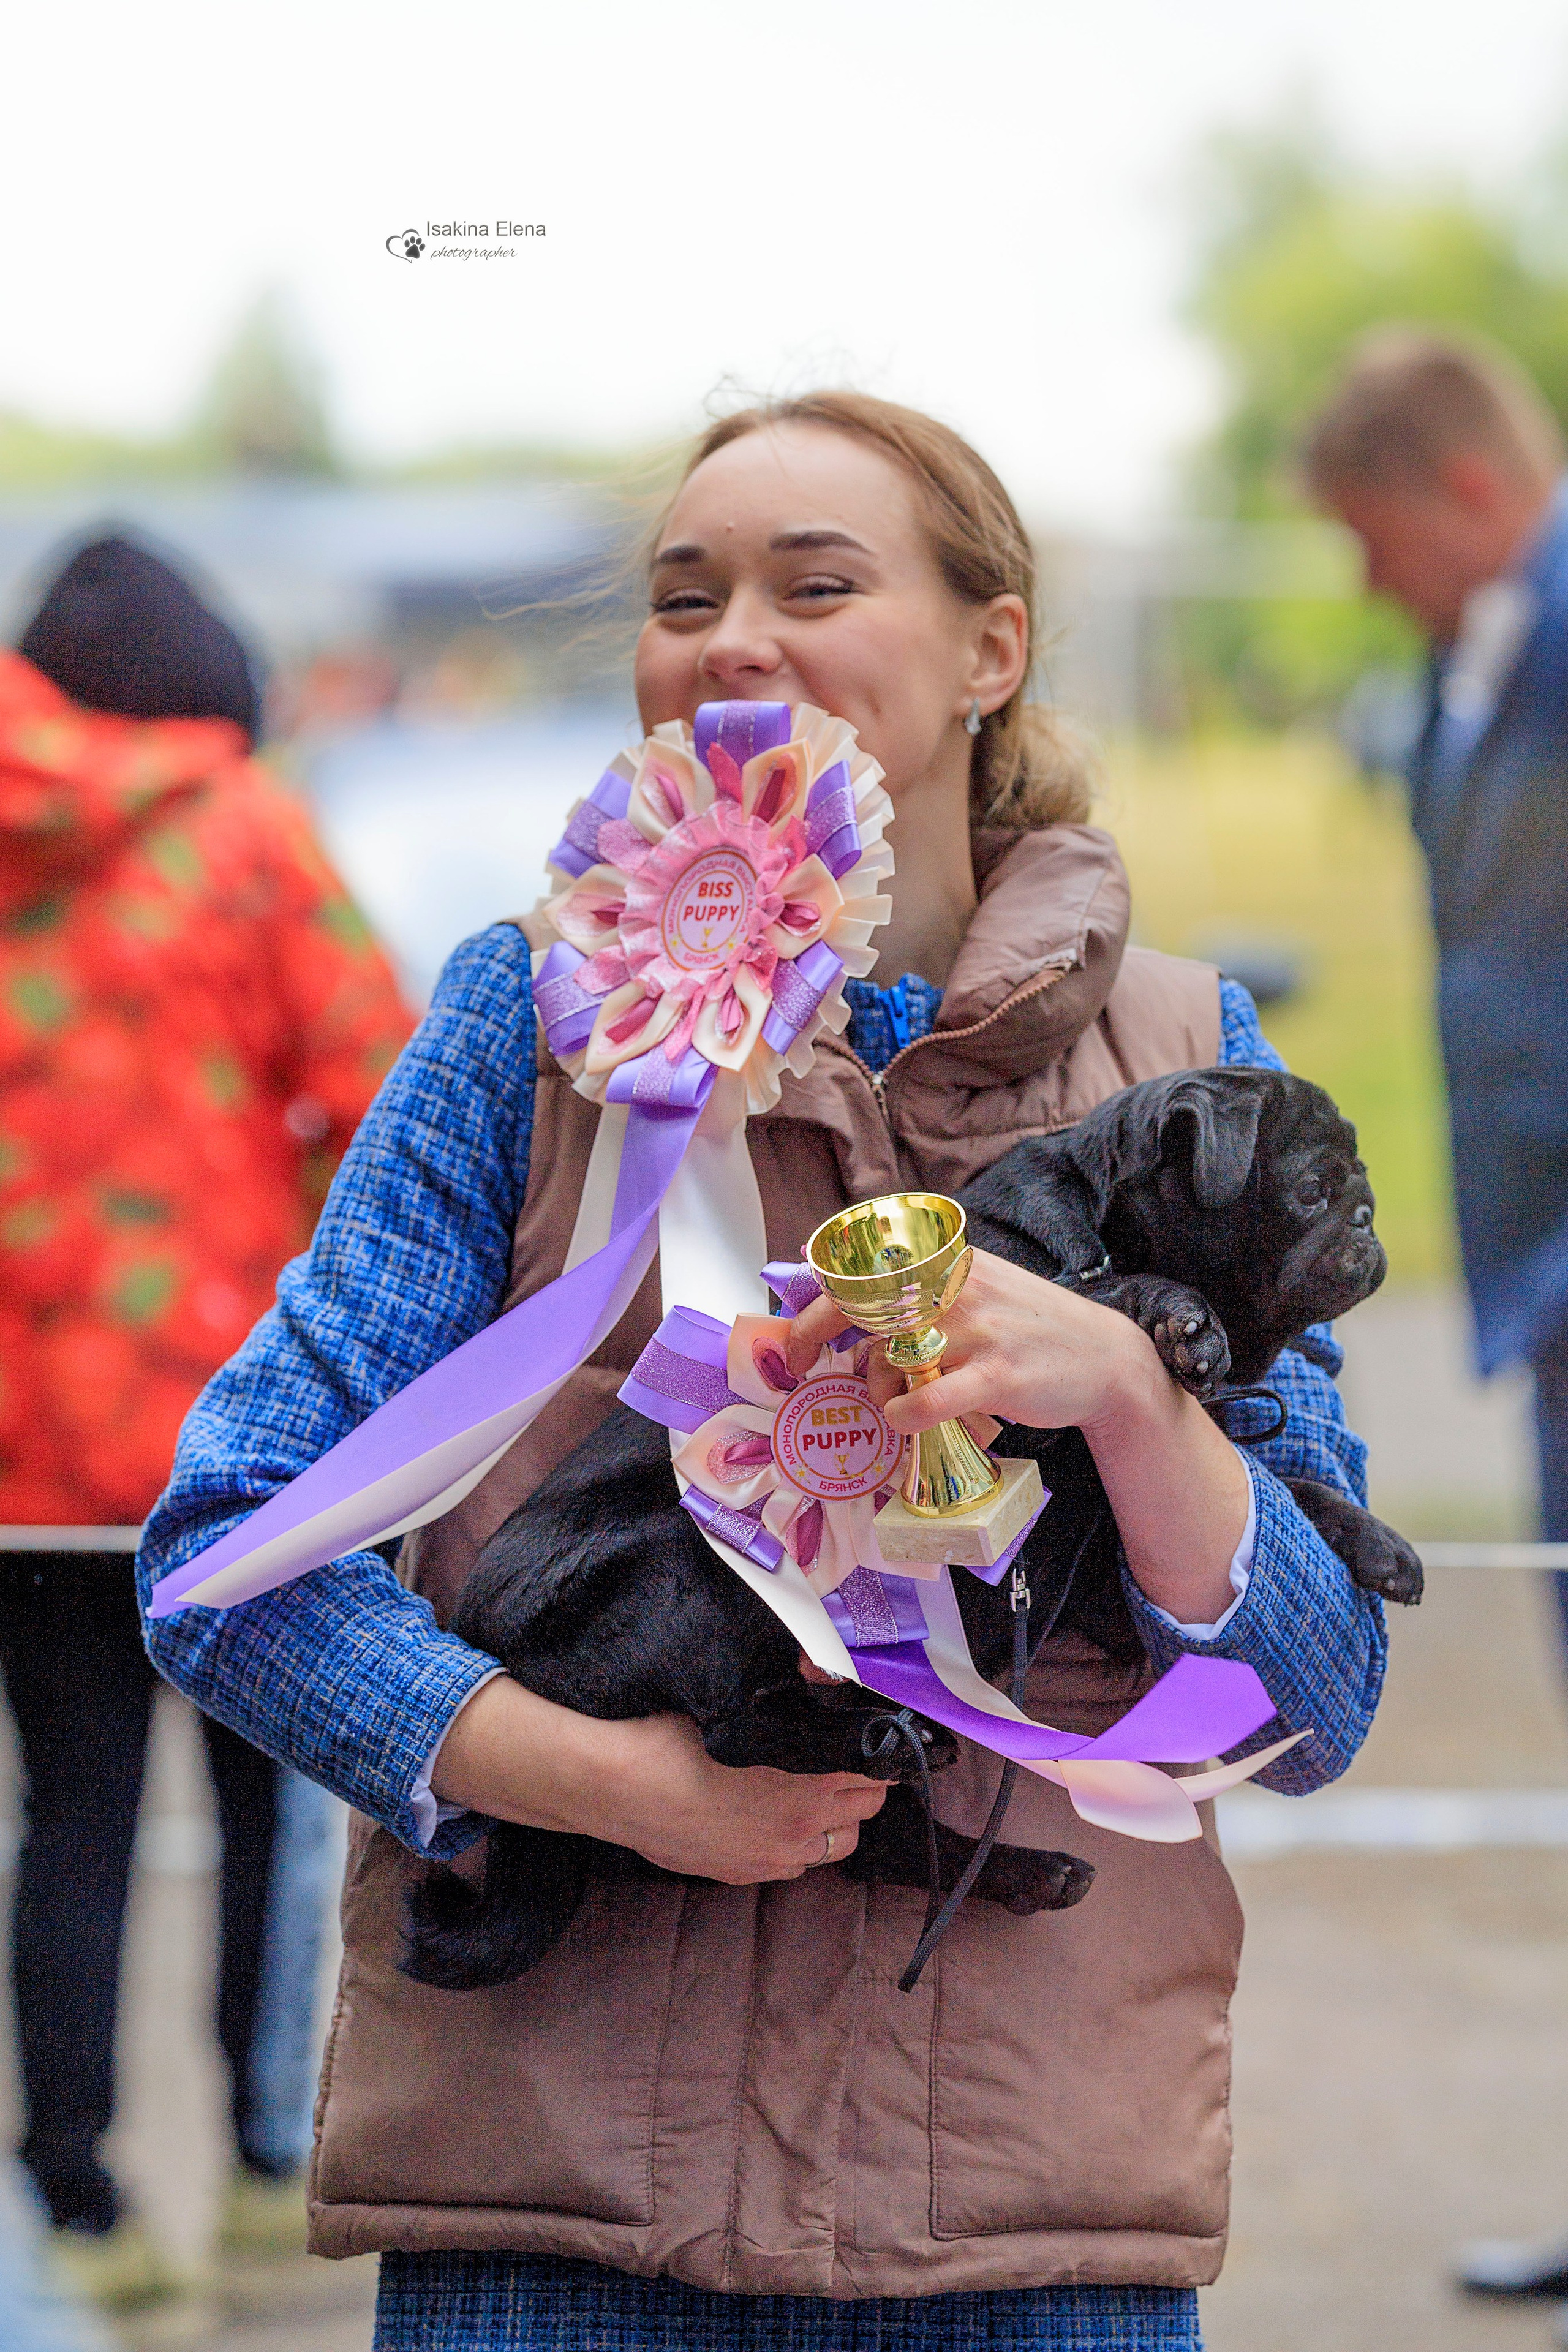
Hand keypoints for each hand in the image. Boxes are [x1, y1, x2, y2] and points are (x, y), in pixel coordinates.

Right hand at [432, 1679, 886, 1885]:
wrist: (608, 1786)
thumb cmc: (667, 1740)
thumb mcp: (732, 1712)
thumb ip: (780, 1714)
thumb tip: (811, 1681)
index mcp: (802, 1797)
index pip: (870, 1784)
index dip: (874, 1760)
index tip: (869, 1740)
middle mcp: (792, 1840)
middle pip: (860, 1819)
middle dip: (860, 1790)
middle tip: (845, 1758)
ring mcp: (763, 1864)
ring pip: (829, 1850)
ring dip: (832, 1822)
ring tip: (812, 1788)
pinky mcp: (734, 1875)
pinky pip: (789, 1865)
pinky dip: (796, 1843)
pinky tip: (772, 1814)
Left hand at [785, 1246, 1157, 1438]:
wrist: (1106, 1357)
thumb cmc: (1028, 1328)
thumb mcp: (975, 1288)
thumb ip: (919, 1289)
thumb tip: (840, 1292)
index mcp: (948, 1264)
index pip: (865, 1270)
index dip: (816, 1302)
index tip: (797, 1336)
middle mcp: (958, 1289)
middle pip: (862, 1305)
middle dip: (815, 1333)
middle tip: (801, 1367)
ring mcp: (979, 1331)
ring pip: (892, 1356)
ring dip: (874, 1387)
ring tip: (890, 1403)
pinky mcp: (999, 1374)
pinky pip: (933, 1398)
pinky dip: (906, 1413)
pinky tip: (903, 1420)